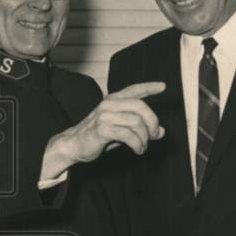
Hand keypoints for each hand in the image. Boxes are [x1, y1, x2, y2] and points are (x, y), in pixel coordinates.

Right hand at [41, 81, 165, 179]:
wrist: (73, 145)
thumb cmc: (97, 137)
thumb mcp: (121, 130)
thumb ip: (140, 129)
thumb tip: (161, 132)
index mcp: (112, 100)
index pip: (133, 90)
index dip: (149, 87)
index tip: (162, 86)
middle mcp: (109, 104)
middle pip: (140, 106)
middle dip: (152, 122)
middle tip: (154, 134)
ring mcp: (104, 115)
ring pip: (136, 122)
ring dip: (144, 138)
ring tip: (142, 146)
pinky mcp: (102, 128)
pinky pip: (128, 135)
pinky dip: (137, 144)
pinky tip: (137, 150)